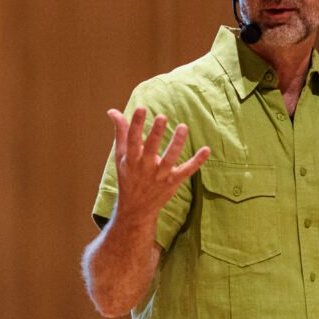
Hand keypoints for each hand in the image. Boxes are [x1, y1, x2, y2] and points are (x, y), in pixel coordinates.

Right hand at [106, 107, 208, 225]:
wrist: (135, 209)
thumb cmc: (128, 176)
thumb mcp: (121, 156)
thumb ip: (121, 132)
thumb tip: (112, 110)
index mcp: (131, 159)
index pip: (132, 140)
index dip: (135, 124)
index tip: (141, 108)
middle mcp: (145, 167)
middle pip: (151, 149)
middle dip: (155, 134)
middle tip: (162, 117)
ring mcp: (160, 176)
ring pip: (169, 159)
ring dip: (176, 144)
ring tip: (183, 127)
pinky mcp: (173, 182)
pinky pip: (186, 171)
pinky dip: (197, 162)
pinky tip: (206, 149)